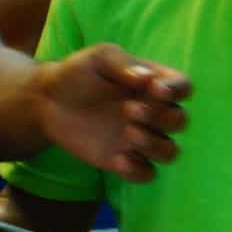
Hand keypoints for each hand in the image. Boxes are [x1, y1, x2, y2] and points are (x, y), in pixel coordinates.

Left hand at [30, 44, 190, 181]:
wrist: (48, 101)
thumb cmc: (79, 73)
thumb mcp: (99, 57)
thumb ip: (124, 63)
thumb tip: (147, 79)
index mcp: (155, 85)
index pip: (184, 88)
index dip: (177, 91)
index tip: (154, 90)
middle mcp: (153, 113)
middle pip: (180, 121)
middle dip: (162, 118)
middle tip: (130, 110)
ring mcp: (139, 139)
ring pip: (170, 152)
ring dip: (155, 145)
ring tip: (128, 133)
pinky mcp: (123, 161)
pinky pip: (146, 174)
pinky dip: (138, 170)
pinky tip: (118, 159)